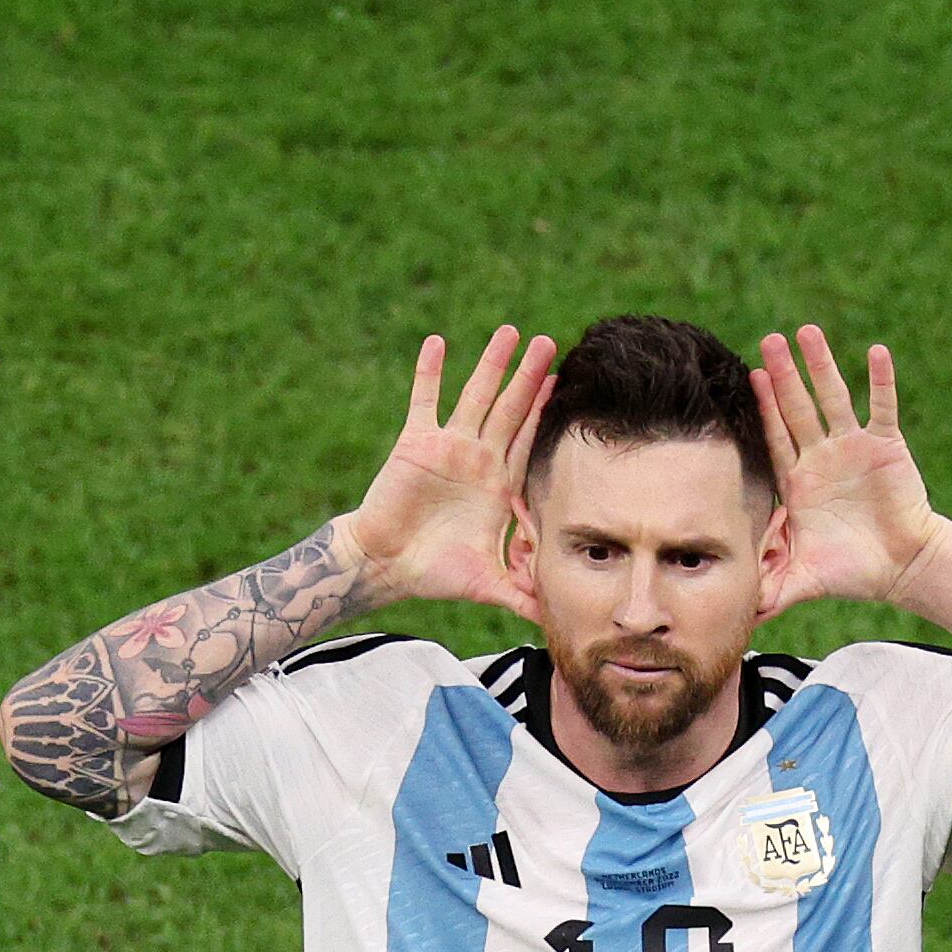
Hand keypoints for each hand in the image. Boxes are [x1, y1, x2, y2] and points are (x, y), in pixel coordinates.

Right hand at [344, 325, 550, 612]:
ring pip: (475, 396)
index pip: (527, 441)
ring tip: (510, 332)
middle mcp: (477, 459)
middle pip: (510, 409)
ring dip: (491, 365)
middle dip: (529, 377)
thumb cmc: (434, 574)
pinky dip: (429, 372)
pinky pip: (423, 399)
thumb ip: (523, 595)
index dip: (545, 413)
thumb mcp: (488, 584)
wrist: (385, 565)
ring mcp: (447, 446)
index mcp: (497, 485)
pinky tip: (438, 342)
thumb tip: (558, 620)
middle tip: (550, 342)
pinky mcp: (416, 442)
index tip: (565, 383)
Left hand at [752, 325, 942, 612]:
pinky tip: (875, 352)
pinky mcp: (886, 446)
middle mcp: (823, 456)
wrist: (900, 567)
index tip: (748, 376)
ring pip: (835, 397)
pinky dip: (880, 381)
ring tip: (808, 332)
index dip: (764, 407)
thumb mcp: (803, 579)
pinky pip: (882, 407)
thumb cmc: (850, 571)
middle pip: (798, 407)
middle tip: (769, 339)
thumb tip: (734, 613)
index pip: (776, 436)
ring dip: (822, 366)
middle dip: (784, 375)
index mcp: (800, 480)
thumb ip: (769, 588)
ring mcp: (854, 447)